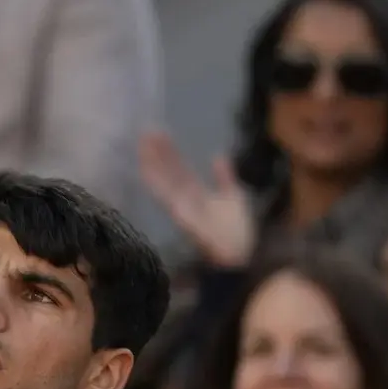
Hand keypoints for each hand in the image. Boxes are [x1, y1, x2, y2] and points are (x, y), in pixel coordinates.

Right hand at [139, 131, 254, 266]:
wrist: (244, 256)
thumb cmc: (238, 233)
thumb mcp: (234, 197)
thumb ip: (224, 177)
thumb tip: (218, 156)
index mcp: (197, 195)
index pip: (179, 170)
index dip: (169, 152)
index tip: (159, 134)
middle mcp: (186, 200)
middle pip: (169, 172)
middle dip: (157, 153)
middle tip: (146, 131)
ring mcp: (183, 209)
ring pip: (164, 183)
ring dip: (152, 164)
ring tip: (143, 145)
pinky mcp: (183, 218)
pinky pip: (167, 199)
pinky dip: (156, 185)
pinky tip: (147, 172)